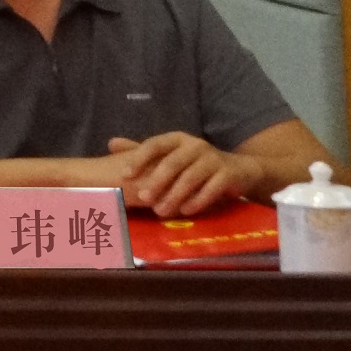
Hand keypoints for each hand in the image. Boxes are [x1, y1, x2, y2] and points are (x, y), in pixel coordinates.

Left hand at [103, 130, 245, 215]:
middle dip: (156, 182)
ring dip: (174, 196)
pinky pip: (210, 189)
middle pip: (172, 163)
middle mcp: (195, 145)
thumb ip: (142, 150)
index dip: (139, 158)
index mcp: (177, 138)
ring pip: (190, 178)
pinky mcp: (228, 174)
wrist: (239, 170)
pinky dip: (197, 201)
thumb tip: (110, 143)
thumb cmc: (194, 163)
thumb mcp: (169, 154)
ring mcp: (213, 159)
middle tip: (142, 199)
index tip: (125, 175)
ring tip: (161, 212)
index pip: (154, 145)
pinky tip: (185, 212)